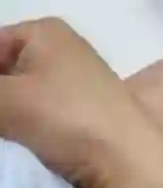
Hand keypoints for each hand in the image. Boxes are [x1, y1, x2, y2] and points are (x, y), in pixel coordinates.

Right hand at [0, 18, 162, 187]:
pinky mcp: (72, 109)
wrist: (126, 155)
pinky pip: (28, 111)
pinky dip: (13, 123)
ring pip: (11, 94)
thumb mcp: (7, 99)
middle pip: (0, 70)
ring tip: (8, 128)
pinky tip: (14, 136)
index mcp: (42, 32)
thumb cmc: (68, 114)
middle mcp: (57, 48)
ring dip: (2, 112)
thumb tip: (1, 101)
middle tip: (2, 119)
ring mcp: (67, 79)